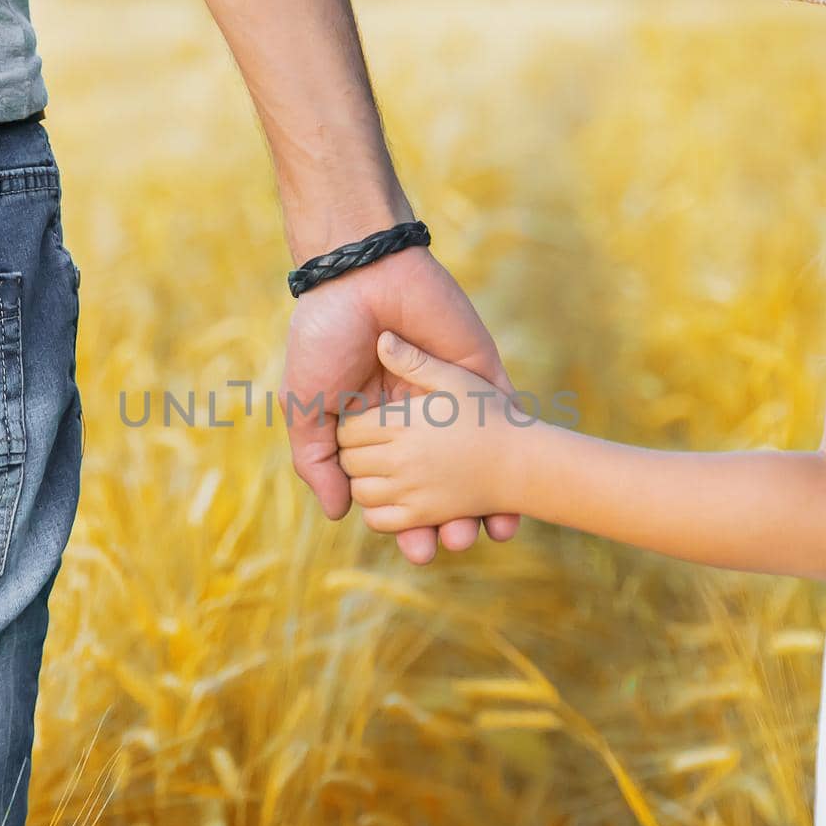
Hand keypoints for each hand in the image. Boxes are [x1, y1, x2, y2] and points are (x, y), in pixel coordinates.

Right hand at [283, 248, 520, 563]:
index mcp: (374, 428)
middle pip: (440, 482)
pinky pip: (502, 419)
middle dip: (447, 518)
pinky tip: (518, 489)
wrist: (361, 275)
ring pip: (475, 460)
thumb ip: (319, 459)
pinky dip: (512, 453)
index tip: (416, 550)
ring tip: (488, 532)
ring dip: (484, 498)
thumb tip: (338, 513)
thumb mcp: (307, 405)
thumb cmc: (325, 336)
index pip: (397, 487)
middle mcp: (415, 419)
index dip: (406, 521)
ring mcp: (450, 397)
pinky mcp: (480, 374)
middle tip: (452, 545)